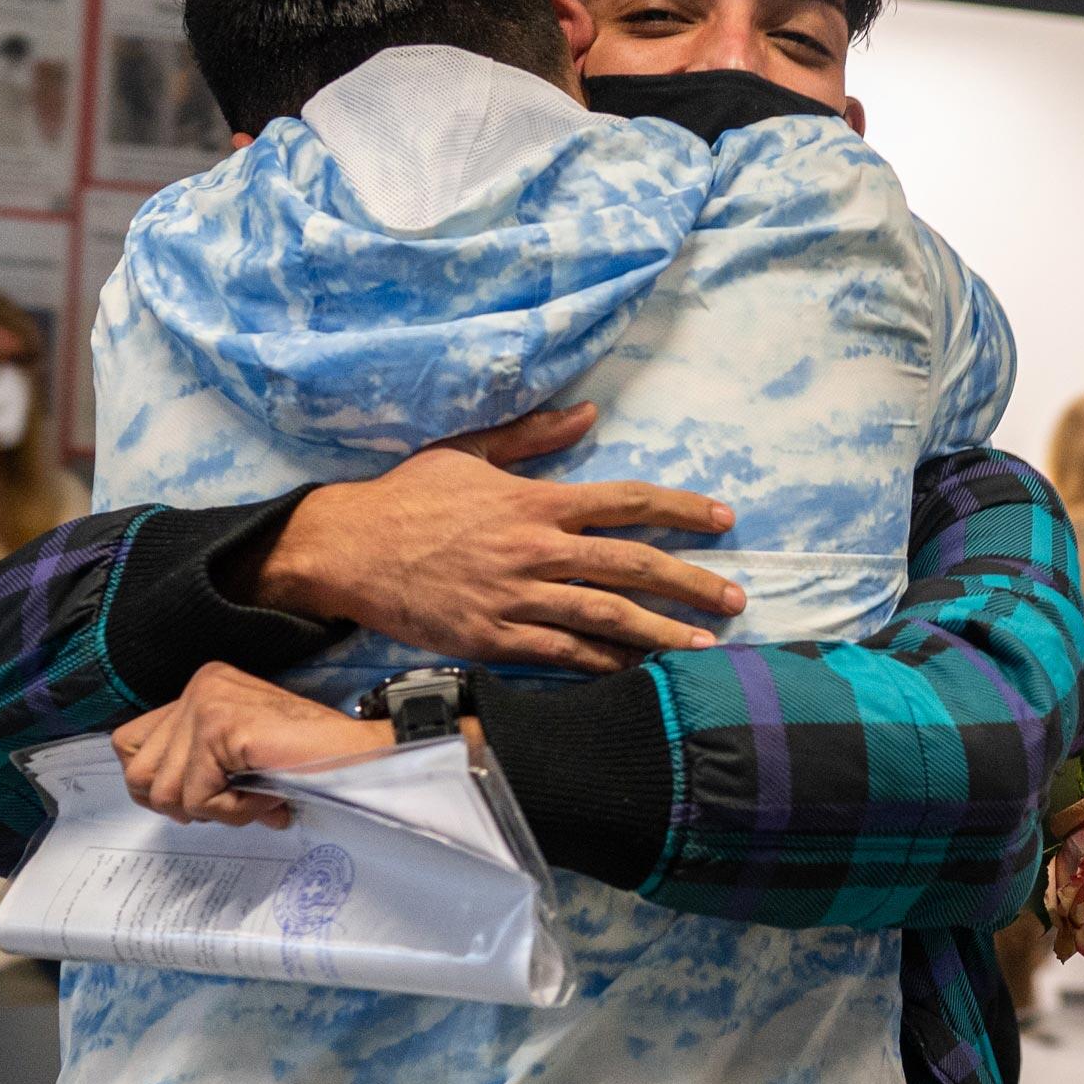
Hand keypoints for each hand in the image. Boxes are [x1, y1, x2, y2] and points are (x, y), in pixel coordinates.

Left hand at [111, 662, 391, 826]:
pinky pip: (198, 797)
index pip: (128, 744)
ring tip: (258, 796)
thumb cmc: (308, 760)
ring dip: (216, 810)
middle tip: (233, 800)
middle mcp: (197, 687)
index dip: (157, 785)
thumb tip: (161, 801)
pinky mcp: (219, 727)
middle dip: (182, 804)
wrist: (358, 755)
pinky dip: (234, 811)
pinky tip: (268, 796)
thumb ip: (198, 766)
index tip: (202, 795)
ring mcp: (205, 703)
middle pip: (138, 773)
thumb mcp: (239, 756)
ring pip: (166, 792)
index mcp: (200, 688)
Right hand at [245, 405, 745, 673]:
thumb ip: (533, 436)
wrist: (347, 550)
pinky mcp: (494, 638)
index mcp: (535, 501)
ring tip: (704, 644)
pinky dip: (604, 663)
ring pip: (607, 616)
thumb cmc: (407, 499)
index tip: (723, 518)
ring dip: (662, 631)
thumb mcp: (469, 453)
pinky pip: (563, 654)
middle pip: (632, 565)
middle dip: (692, 581)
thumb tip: (588, 413)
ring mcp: (516, 598)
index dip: (680, 508)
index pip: (626, 502)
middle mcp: (535, 550)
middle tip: (736, 598)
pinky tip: (637, 670)